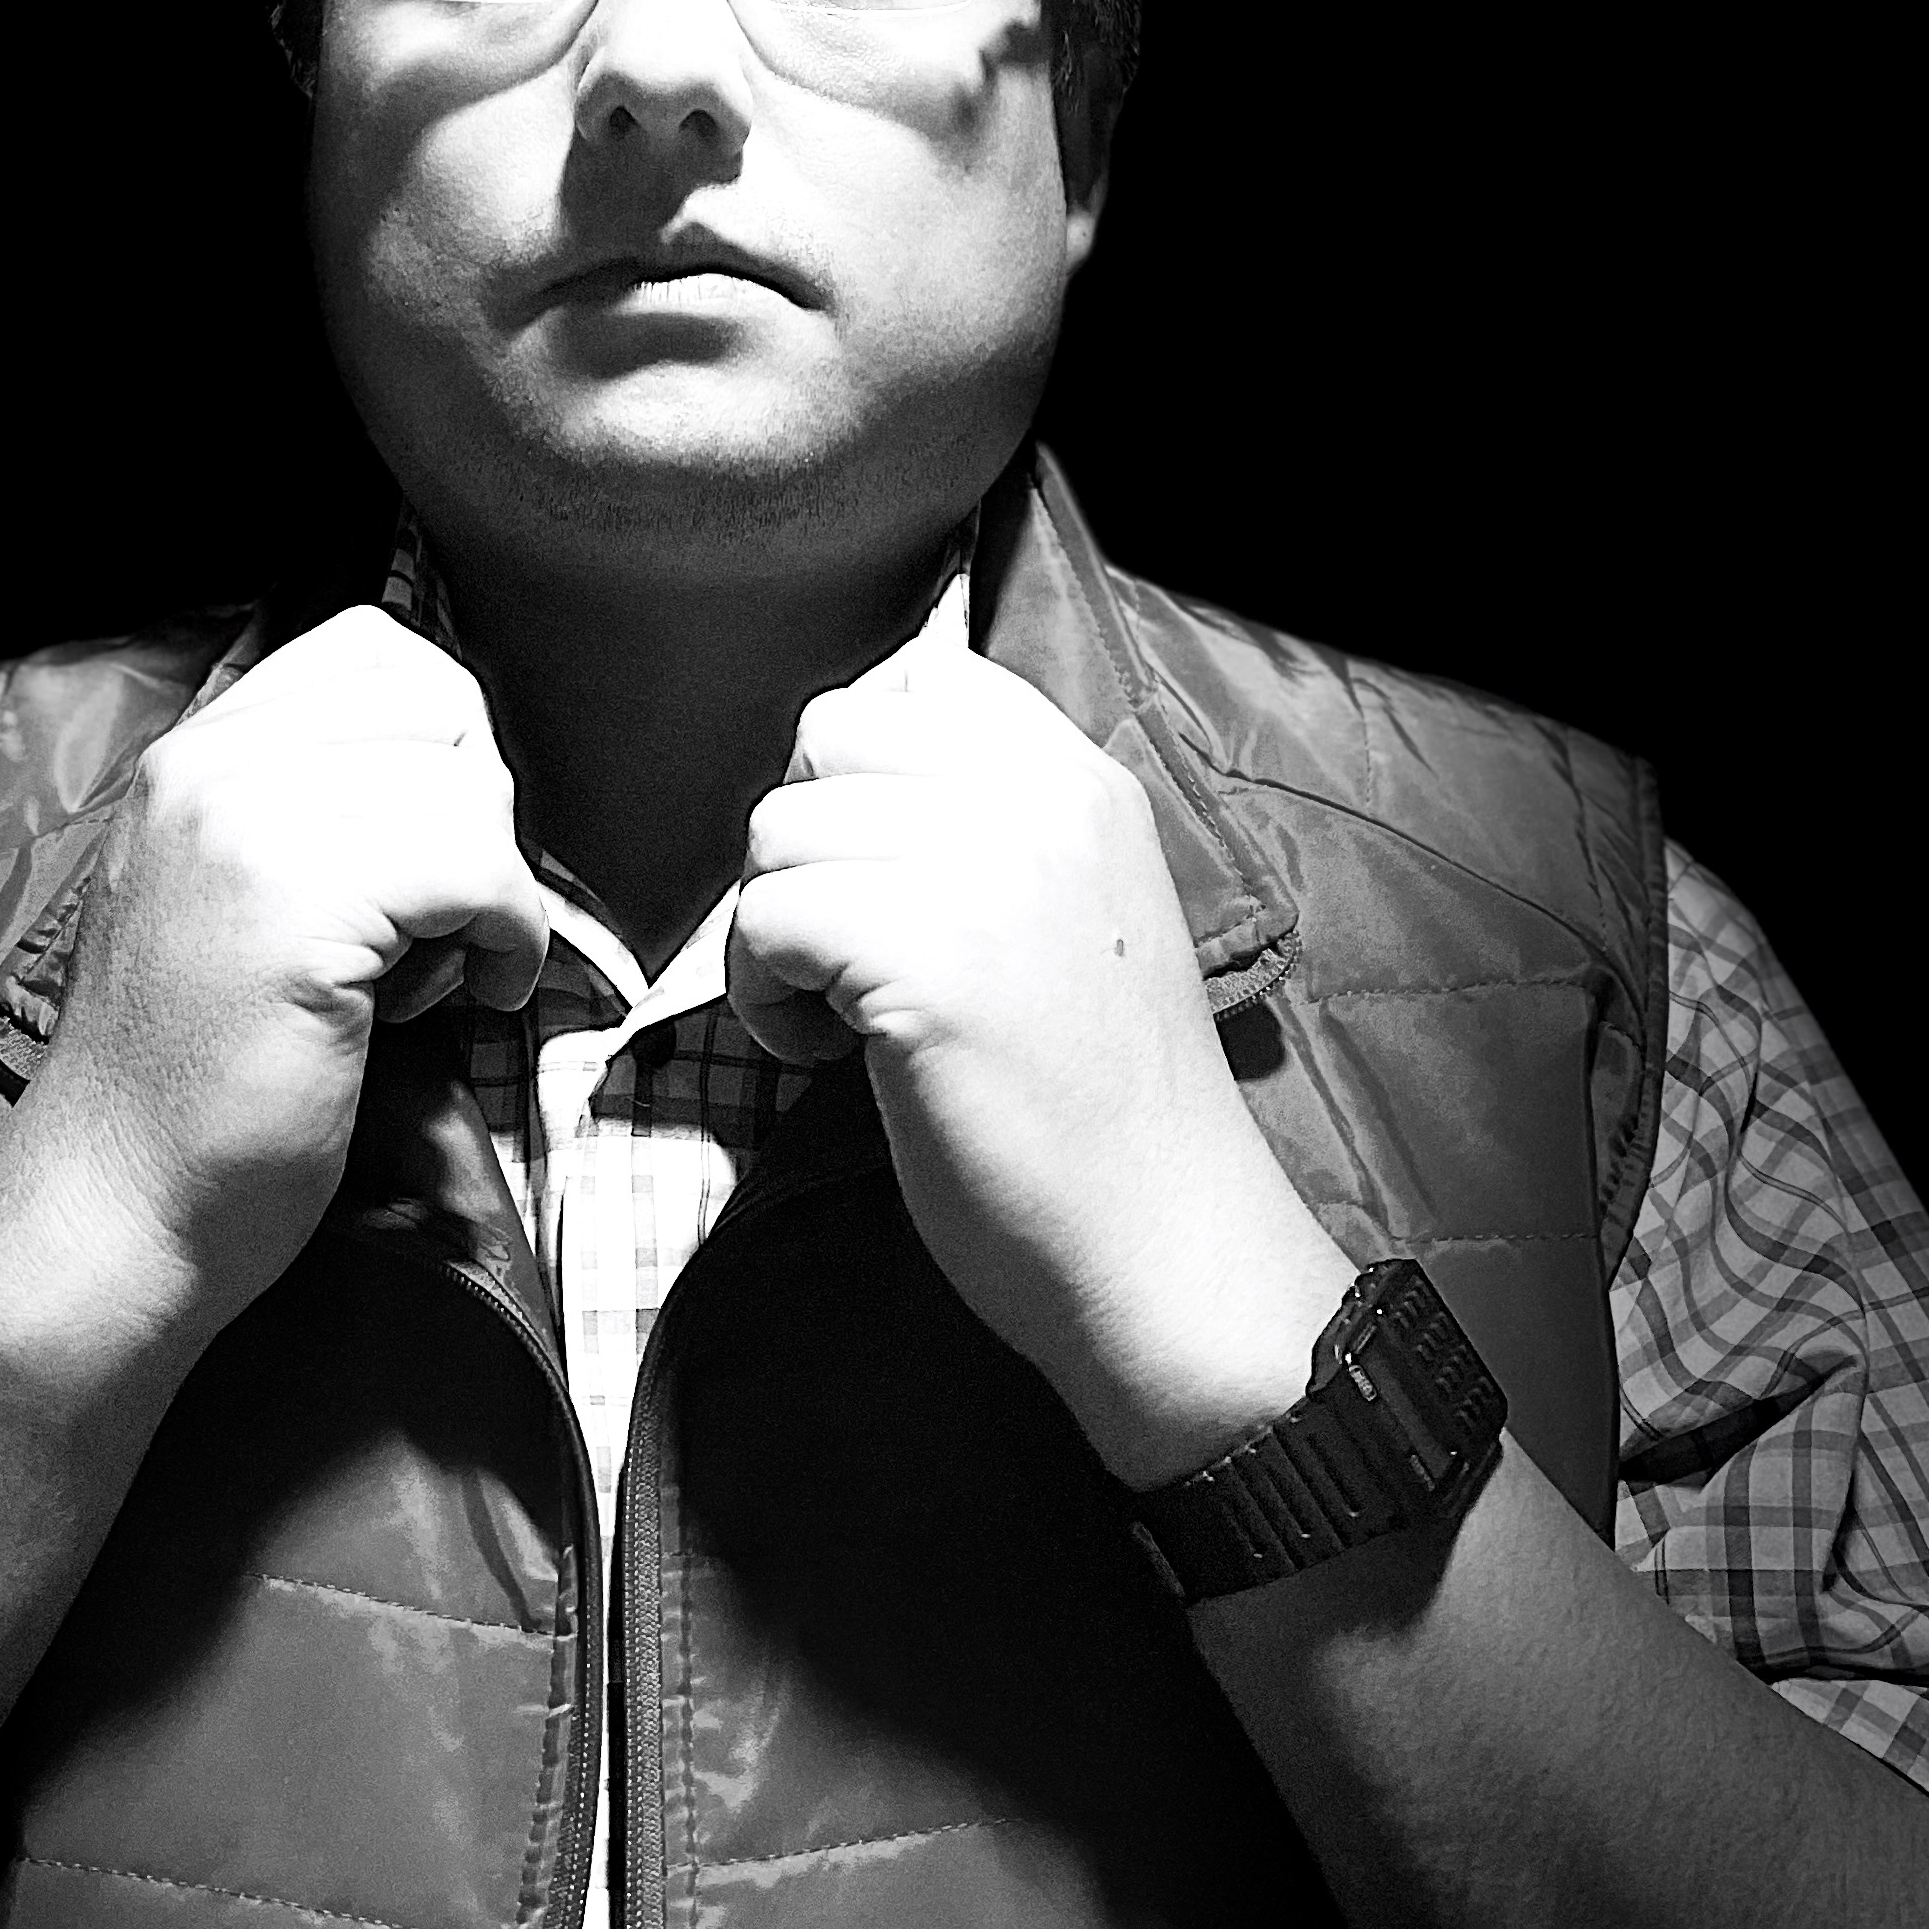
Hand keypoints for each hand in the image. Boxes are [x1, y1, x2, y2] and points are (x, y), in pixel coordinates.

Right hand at [0, 607, 551, 1334]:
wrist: (110, 1214)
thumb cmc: (190, 1085)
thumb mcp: (231, 897)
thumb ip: (311, 813)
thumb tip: (461, 771)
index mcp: (192, 757)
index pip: (374, 651)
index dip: (442, 742)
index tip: (438, 840)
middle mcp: (211, 766)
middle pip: (438, 704)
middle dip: (476, 808)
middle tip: (445, 913)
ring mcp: (249, 828)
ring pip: (467, 786)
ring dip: (490, 882)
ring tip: (434, 968)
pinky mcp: (301, 909)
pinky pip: (479, 868)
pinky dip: (511, 934)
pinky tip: (479, 992)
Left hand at [727, 652, 1354, 1484]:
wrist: (1165, 1249)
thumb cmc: (1100, 1105)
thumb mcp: (1076, 911)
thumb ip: (990, 831)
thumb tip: (838, 790)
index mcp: (1083, 784)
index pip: (923, 679)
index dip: (863, 771)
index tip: (883, 872)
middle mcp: (1040, 802)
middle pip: (827, 735)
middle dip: (804, 840)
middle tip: (844, 946)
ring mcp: (986, 872)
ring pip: (778, 826)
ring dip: (774, 925)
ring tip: (834, 1013)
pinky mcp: (925, 959)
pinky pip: (765, 918)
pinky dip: (762, 994)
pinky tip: (824, 1054)